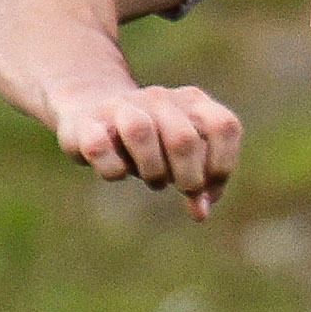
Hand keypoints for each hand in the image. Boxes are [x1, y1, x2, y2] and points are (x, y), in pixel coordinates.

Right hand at [50, 75, 244, 217]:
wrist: (92, 107)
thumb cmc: (151, 140)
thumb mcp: (184, 156)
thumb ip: (203, 180)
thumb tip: (201, 213)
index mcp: (192, 101)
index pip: (223, 127)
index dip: (221, 165)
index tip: (208, 187)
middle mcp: (159, 98)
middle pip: (183, 139)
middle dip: (187, 178)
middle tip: (180, 187)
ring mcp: (121, 107)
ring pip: (140, 131)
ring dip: (151, 169)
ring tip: (152, 179)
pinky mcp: (87, 124)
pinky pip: (100, 148)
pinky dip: (113, 170)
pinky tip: (118, 172)